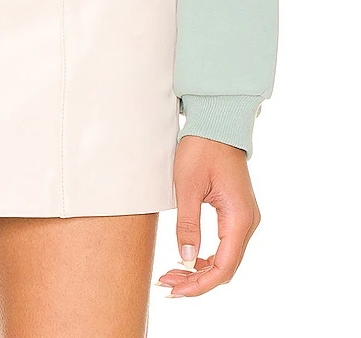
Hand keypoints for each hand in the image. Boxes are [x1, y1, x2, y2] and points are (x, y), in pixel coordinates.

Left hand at [155, 135, 260, 296]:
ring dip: (199, 270)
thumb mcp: (187, 186)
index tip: (174, 291)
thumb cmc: (202, 149)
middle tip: (166, 284)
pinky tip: (186, 259)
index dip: (199, 285)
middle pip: (225, 268)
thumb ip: (188, 224)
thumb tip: (186, 259)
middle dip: (196, 281)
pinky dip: (206, 257)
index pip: (223, 267)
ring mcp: (244, 218)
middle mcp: (247, 223)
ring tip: (171, 275)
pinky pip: (225, 245)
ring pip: (225, 258)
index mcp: (239, 219)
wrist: (217, 122)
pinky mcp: (236, 213)